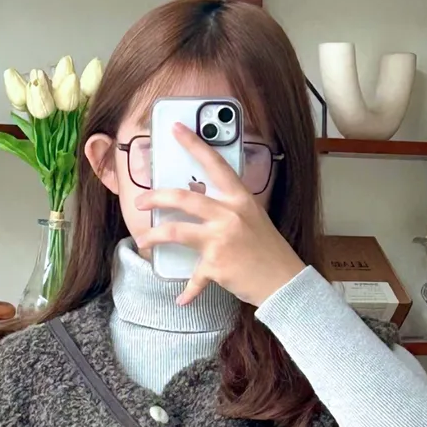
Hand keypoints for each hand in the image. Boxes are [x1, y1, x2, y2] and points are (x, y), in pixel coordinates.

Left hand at [136, 123, 303, 306]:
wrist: (284, 281)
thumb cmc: (267, 250)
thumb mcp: (252, 219)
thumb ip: (228, 209)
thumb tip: (198, 205)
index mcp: (240, 198)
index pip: (214, 164)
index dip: (194, 144)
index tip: (176, 129)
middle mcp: (229, 214)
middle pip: (183, 197)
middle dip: (156, 197)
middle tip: (142, 201)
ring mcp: (221, 239)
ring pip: (176, 231)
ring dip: (154, 237)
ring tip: (143, 240)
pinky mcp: (216, 265)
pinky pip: (193, 278)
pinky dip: (187, 290)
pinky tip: (181, 298)